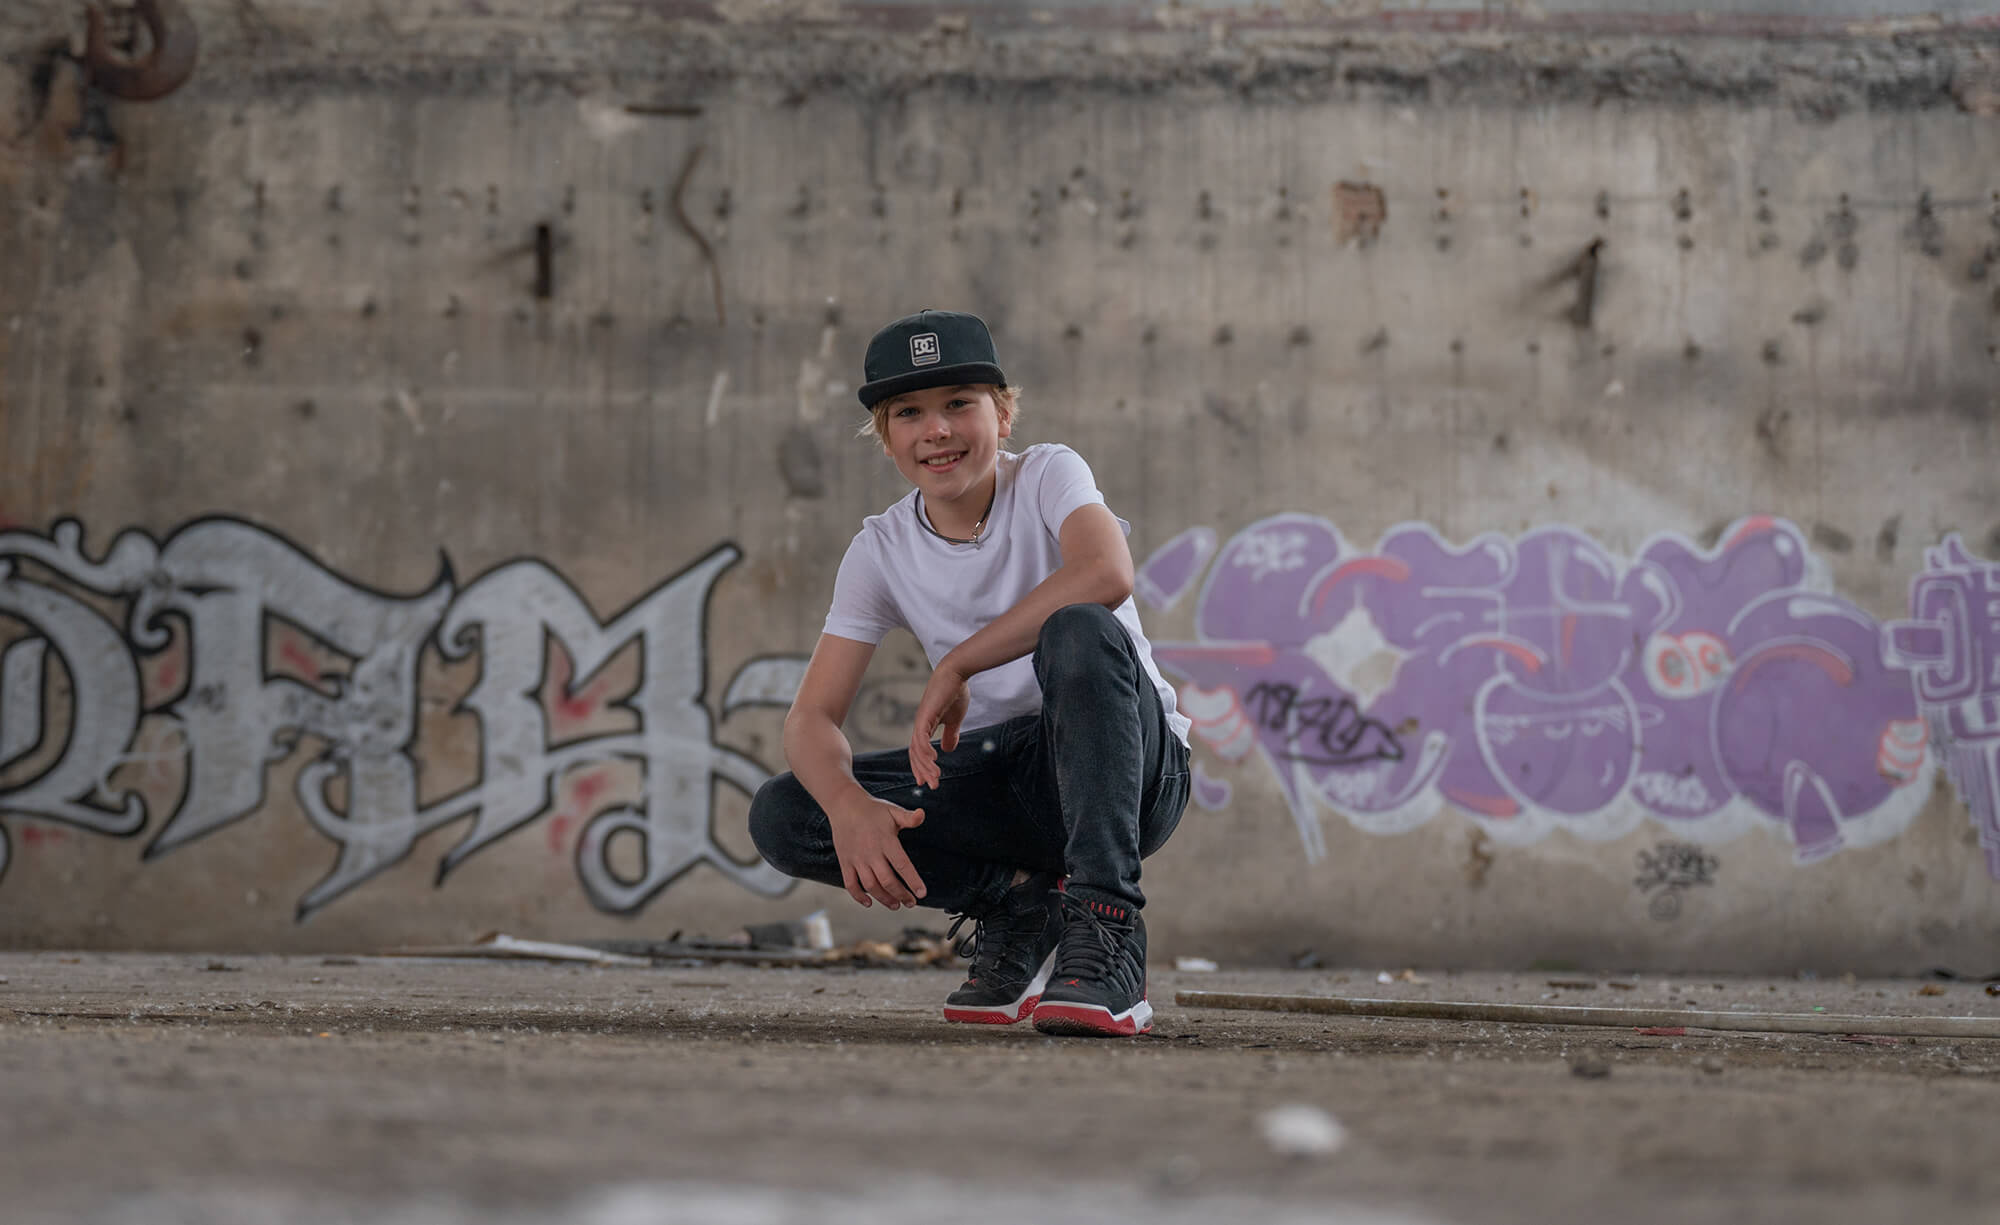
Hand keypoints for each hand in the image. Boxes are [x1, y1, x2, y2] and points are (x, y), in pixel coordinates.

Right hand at [827, 794, 927, 908]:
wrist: (844, 805)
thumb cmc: (872, 810)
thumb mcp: (892, 811)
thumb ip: (909, 818)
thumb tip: (922, 815)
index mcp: (886, 841)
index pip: (902, 865)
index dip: (913, 881)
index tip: (922, 893)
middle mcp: (871, 852)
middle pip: (887, 880)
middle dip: (901, 895)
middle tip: (911, 903)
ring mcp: (857, 859)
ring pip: (870, 886)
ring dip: (884, 899)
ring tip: (895, 905)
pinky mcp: (845, 862)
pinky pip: (850, 884)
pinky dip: (859, 896)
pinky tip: (869, 903)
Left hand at [908, 661, 970, 790]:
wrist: (956, 673)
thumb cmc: (955, 692)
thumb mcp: (954, 719)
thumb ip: (951, 734)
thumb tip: (947, 749)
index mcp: (925, 726)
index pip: (918, 751)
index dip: (921, 766)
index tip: (926, 781)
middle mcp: (920, 725)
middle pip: (915, 753)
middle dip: (923, 770)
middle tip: (931, 785)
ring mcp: (921, 720)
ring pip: (917, 749)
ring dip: (926, 765)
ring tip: (934, 777)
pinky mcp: (926, 715)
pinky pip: (921, 737)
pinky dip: (924, 750)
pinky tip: (933, 759)